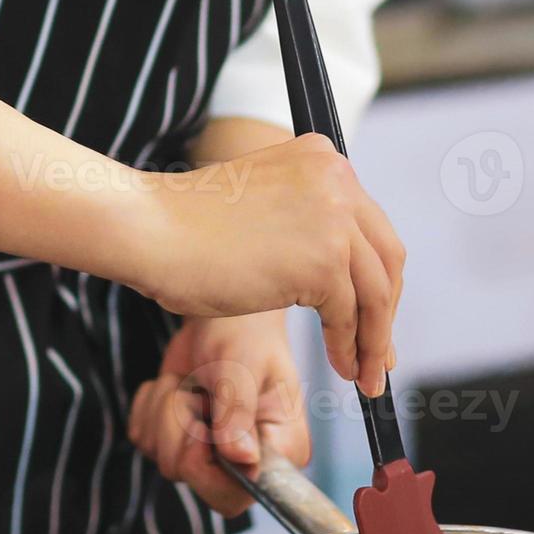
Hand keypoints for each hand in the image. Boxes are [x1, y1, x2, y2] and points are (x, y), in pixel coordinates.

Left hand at [128, 312, 310, 516]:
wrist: (225, 317)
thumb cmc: (246, 334)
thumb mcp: (243, 365)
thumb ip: (238, 411)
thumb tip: (241, 458)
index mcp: (280, 451)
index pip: (238, 495)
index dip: (206, 469)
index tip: (204, 426)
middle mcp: (250, 462)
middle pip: (192, 479)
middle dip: (179, 431)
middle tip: (196, 392)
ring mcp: (213, 455)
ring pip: (162, 460)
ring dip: (165, 413)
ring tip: (192, 384)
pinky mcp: (180, 441)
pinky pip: (143, 442)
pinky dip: (150, 409)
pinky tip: (176, 386)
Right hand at [137, 134, 403, 397]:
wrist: (147, 229)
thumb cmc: (187, 229)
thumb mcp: (265, 209)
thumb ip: (307, 226)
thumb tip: (347, 284)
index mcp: (324, 159)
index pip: (372, 228)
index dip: (379, 279)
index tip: (377, 316)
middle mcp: (337, 180)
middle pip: (386, 258)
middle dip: (384, 313)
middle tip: (381, 355)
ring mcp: (334, 218)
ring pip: (374, 291)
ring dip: (373, 339)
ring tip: (364, 375)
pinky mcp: (323, 260)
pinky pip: (348, 314)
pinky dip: (348, 346)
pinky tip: (342, 367)